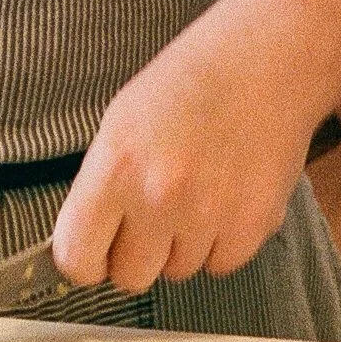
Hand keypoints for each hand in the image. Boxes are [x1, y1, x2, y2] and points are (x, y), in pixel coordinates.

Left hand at [52, 0, 340, 296]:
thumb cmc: (187, 85)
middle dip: (136, 253)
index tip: (94, 250)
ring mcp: (209, 216)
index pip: (76, 257)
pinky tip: (226, 196)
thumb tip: (87, 243)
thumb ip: (101, 187)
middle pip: (129, 277)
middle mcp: (159, 198)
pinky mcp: (253, 227)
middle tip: (151, 215)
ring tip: (197, 190)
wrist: (263, 64)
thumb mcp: (121, 123)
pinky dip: (221, 242)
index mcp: (116, 167)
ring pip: (178, 272)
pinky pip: (221, 264)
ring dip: (182, 244)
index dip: (84, 259)